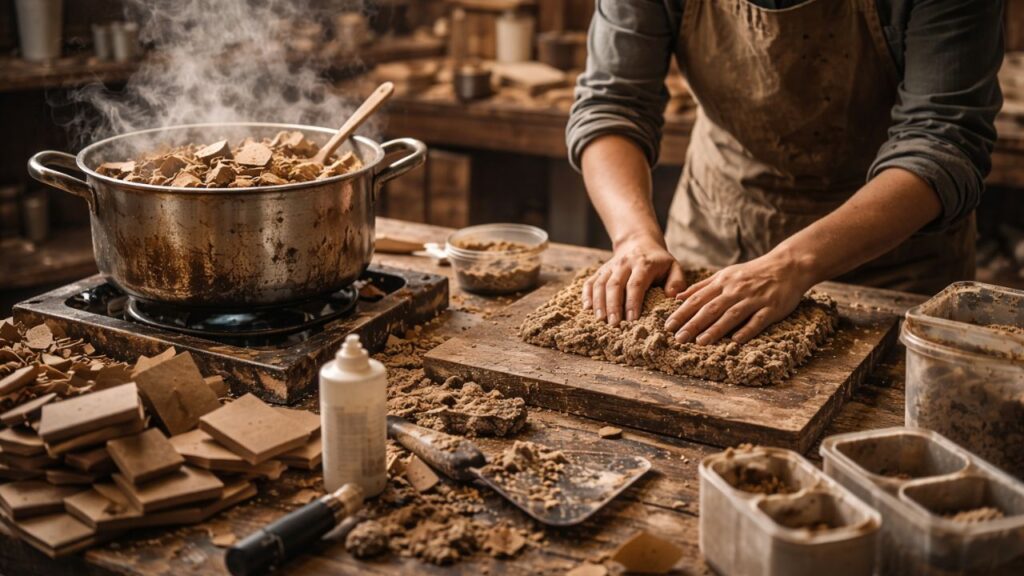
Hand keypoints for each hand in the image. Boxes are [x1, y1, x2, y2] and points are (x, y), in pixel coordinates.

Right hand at [582, 235, 685, 325]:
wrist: (639, 243)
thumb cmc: (659, 262)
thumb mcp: (673, 267)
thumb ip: (677, 282)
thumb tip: (672, 298)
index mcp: (643, 264)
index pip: (636, 284)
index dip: (633, 302)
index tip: (632, 319)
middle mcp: (624, 264)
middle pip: (615, 284)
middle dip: (613, 305)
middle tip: (614, 324)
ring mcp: (610, 267)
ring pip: (601, 284)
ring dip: (599, 302)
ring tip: (600, 320)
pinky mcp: (601, 270)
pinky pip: (590, 282)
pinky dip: (587, 295)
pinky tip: (587, 308)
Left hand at [663, 249, 817, 344]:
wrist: (787, 265)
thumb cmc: (752, 273)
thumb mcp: (725, 275)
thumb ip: (701, 286)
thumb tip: (677, 297)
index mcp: (722, 282)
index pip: (697, 299)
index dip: (682, 313)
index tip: (668, 326)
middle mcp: (736, 290)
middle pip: (711, 308)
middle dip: (693, 324)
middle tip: (678, 338)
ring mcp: (754, 299)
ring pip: (732, 315)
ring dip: (715, 329)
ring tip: (700, 342)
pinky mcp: (771, 307)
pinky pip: (757, 320)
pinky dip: (747, 330)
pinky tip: (736, 340)